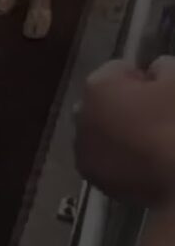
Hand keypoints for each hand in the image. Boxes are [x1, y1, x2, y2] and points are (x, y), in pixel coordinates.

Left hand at [75, 56, 174, 207]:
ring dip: (116, 131)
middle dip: (122, 103)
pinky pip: (102, 158)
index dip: (141, 77)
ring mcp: (82, 149)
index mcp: (99, 86)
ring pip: (98, 131)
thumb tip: (154, 71)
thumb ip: (165, 68)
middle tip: (154, 115)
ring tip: (149, 141)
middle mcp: (80, 116)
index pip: (117, 69)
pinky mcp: (91, 177)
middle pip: (101, 101)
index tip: (159, 89)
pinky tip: (143, 161)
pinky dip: (117, 156)